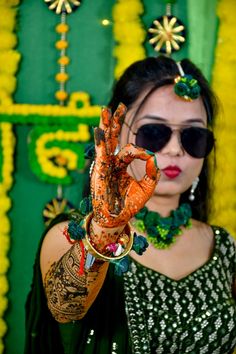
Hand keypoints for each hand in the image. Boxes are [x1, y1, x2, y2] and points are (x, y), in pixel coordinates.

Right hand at [91, 103, 159, 227]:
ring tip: (105, 109)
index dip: (142, 151)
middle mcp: (111, 163)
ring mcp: (104, 166)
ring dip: (105, 125)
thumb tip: (154, 157)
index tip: (149, 158)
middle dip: (116, 122)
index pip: (130, 149)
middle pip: (112, 138)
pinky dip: (100, 141)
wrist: (118, 219)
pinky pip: (100, 154)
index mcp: (121, 165)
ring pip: (104, 141)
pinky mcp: (99, 171)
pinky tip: (100, 130)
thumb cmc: (130, 205)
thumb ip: (153, 172)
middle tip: (120, 106)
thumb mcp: (148, 187)